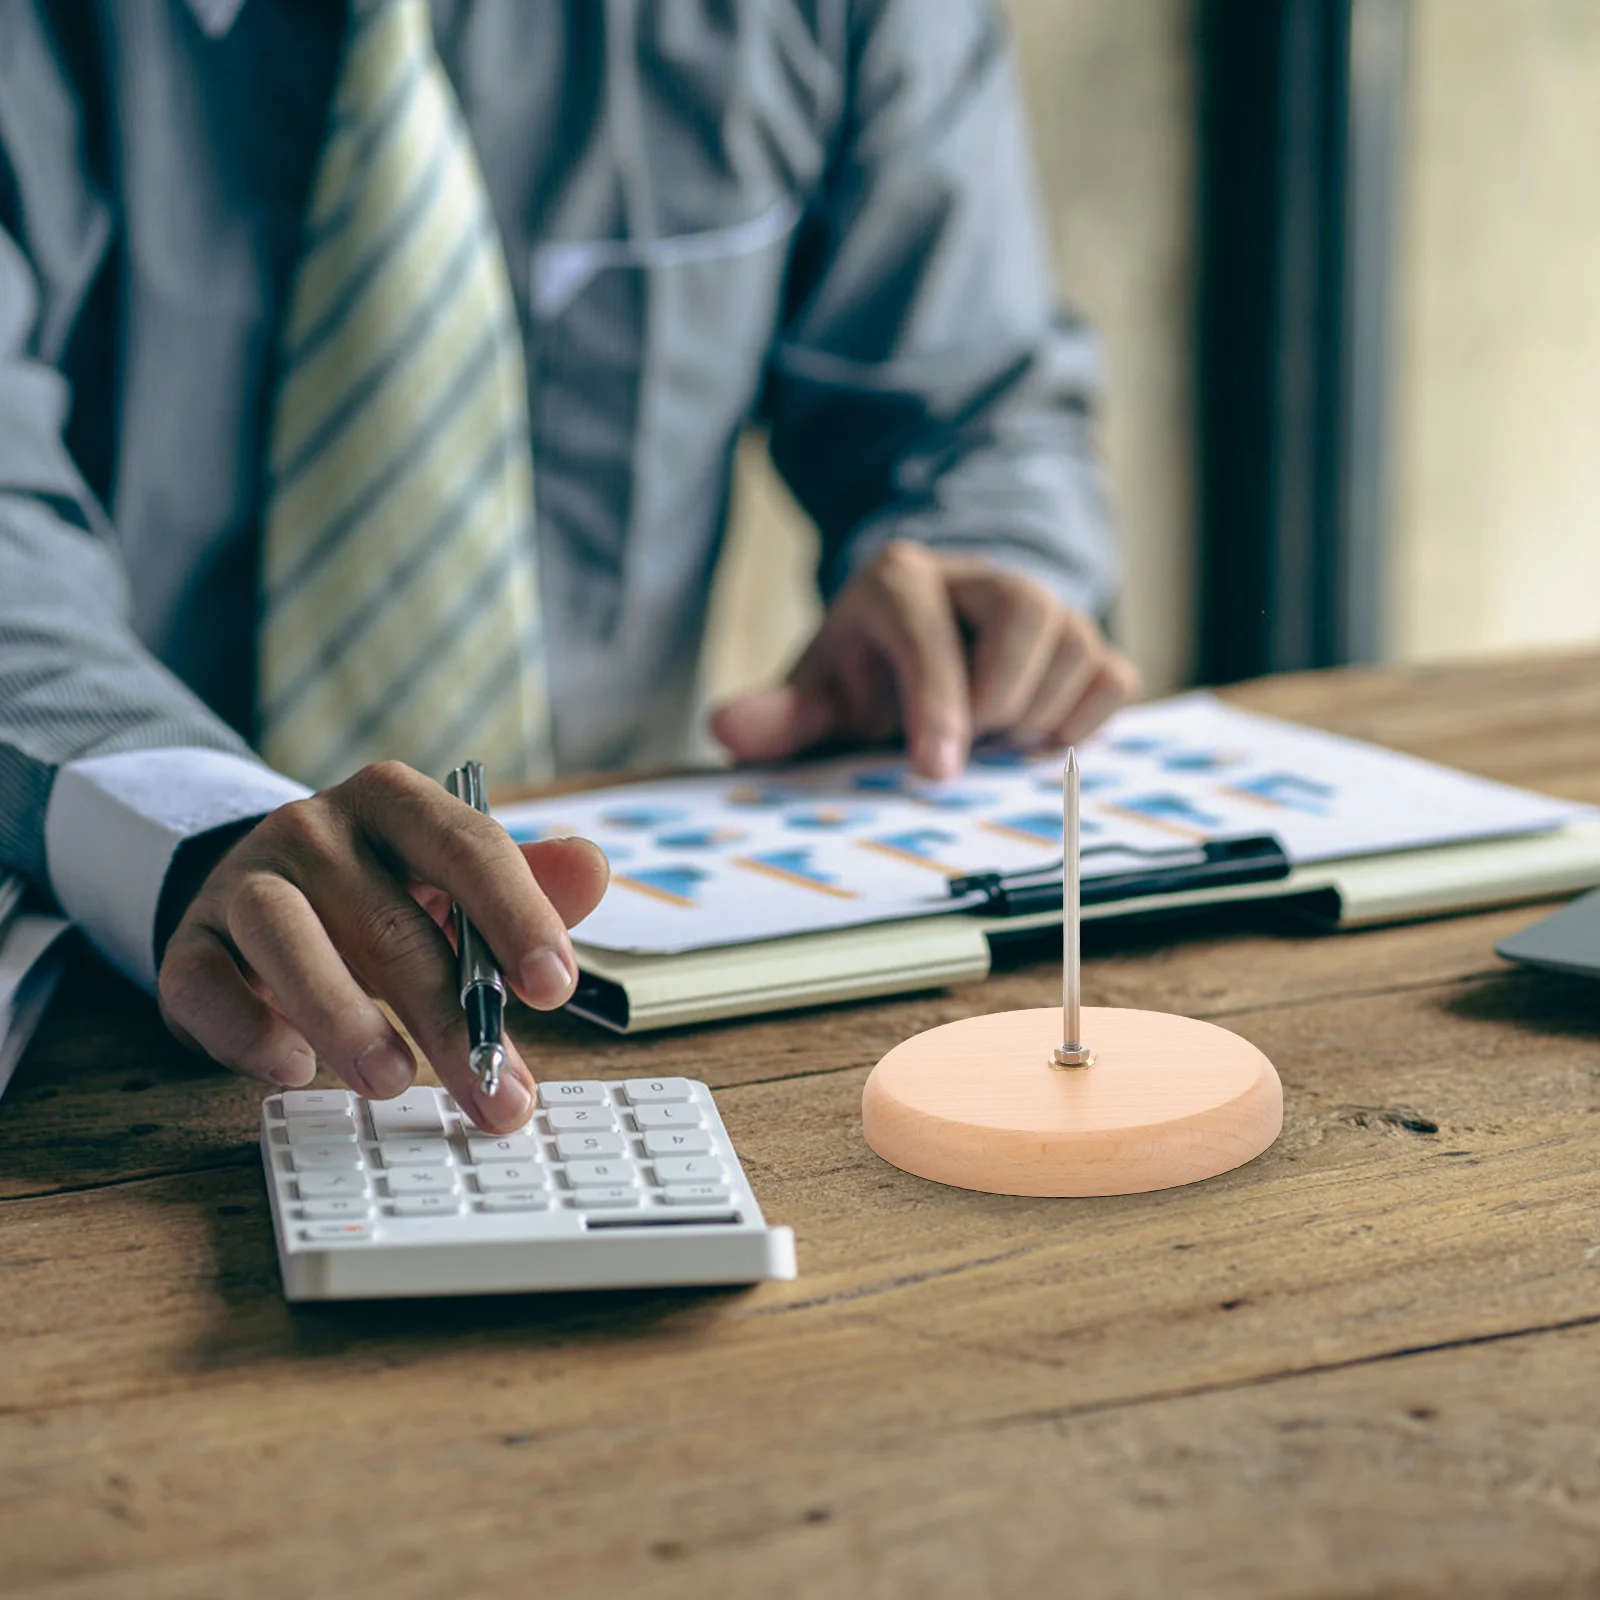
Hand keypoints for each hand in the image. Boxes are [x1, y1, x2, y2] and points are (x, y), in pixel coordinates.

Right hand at [157, 762, 608, 1132]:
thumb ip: (528, 883)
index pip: (468, 846)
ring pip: (289, 940)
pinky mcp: (190, 942)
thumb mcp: (454, 881)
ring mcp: (245, 882)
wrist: (258, 889)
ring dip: (345, 1017)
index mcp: (398, 804)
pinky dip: (246, 1029)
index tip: (554, 988)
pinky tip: (292, 1067)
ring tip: (392, 1083)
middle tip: (498, 1094)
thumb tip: (593, 867)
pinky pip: (204, 983)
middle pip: (391, 922)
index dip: (515, 915)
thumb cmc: (382, 893)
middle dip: (451, 1019)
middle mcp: (316, 828)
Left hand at [711, 541, 1140, 777]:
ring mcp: (1045, 603)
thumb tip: (726, 729)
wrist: (918, 658)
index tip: (936, 772)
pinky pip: (1114, 678)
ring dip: (1035, 720)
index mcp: (901, 581)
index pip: (929, 630)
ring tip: (986, 739)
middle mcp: (980, 577)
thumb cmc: (864, 682)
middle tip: (962, 746)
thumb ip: (779, 718)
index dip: (937, 702)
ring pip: (1079, 649)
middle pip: (1028, 615)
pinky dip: (1081, 723)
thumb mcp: (817, 698)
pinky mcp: (1086, 639)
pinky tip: (1030, 741)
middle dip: (997, 702)